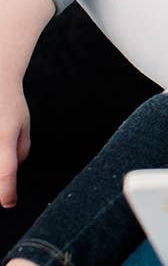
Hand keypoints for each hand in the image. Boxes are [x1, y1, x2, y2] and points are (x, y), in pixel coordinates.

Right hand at [0, 79, 29, 207]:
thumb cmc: (9, 107)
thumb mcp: (22, 126)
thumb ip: (18, 154)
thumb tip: (6, 180)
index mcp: (5, 137)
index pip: (5, 171)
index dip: (6, 192)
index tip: (9, 203)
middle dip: (0, 180)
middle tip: (6, 162)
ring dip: (0, 166)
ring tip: (5, 141)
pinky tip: (1, 142)